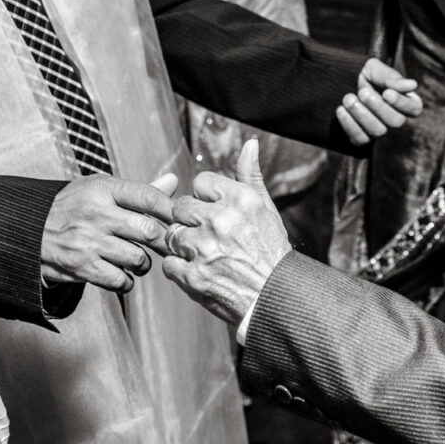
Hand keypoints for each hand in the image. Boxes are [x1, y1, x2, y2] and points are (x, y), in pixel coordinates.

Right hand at [40, 171, 176, 293]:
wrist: (29, 233)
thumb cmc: (73, 208)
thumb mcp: (99, 190)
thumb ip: (138, 191)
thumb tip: (173, 182)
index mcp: (102, 189)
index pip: (148, 197)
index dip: (171, 210)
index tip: (179, 219)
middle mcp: (96, 214)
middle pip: (149, 231)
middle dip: (162, 241)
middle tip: (165, 245)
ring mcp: (89, 242)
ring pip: (138, 258)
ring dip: (143, 263)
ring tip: (135, 258)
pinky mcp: (83, 268)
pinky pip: (122, 280)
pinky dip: (126, 281)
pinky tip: (120, 273)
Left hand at [160, 138, 290, 326]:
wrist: (276, 300)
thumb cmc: (271, 252)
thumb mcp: (266, 209)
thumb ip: (250, 175)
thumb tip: (250, 143)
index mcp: (240, 200)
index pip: (200, 182)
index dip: (205, 199)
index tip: (216, 213)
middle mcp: (221, 220)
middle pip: (180, 207)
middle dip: (190, 222)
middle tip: (209, 238)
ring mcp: (204, 249)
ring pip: (172, 235)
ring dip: (184, 246)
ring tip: (207, 257)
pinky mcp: (193, 276)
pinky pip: (169, 264)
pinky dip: (181, 270)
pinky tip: (202, 273)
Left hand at [335, 57, 422, 145]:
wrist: (345, 82)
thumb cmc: (367, 75)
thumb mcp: (377, 69)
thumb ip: (392, 77)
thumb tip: (412, 85)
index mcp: (405, 101)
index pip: (414, 109)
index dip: (401, 103)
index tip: (387, 92)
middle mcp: (395, 118)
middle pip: (396, 122)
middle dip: (378, 107)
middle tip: (363, 92)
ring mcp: (380, 129)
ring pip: (378, 131)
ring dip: (361, 114)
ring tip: (348, 98)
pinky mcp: (363, 137)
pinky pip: (360, 138)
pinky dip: (349, 124)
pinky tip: (341, 109)